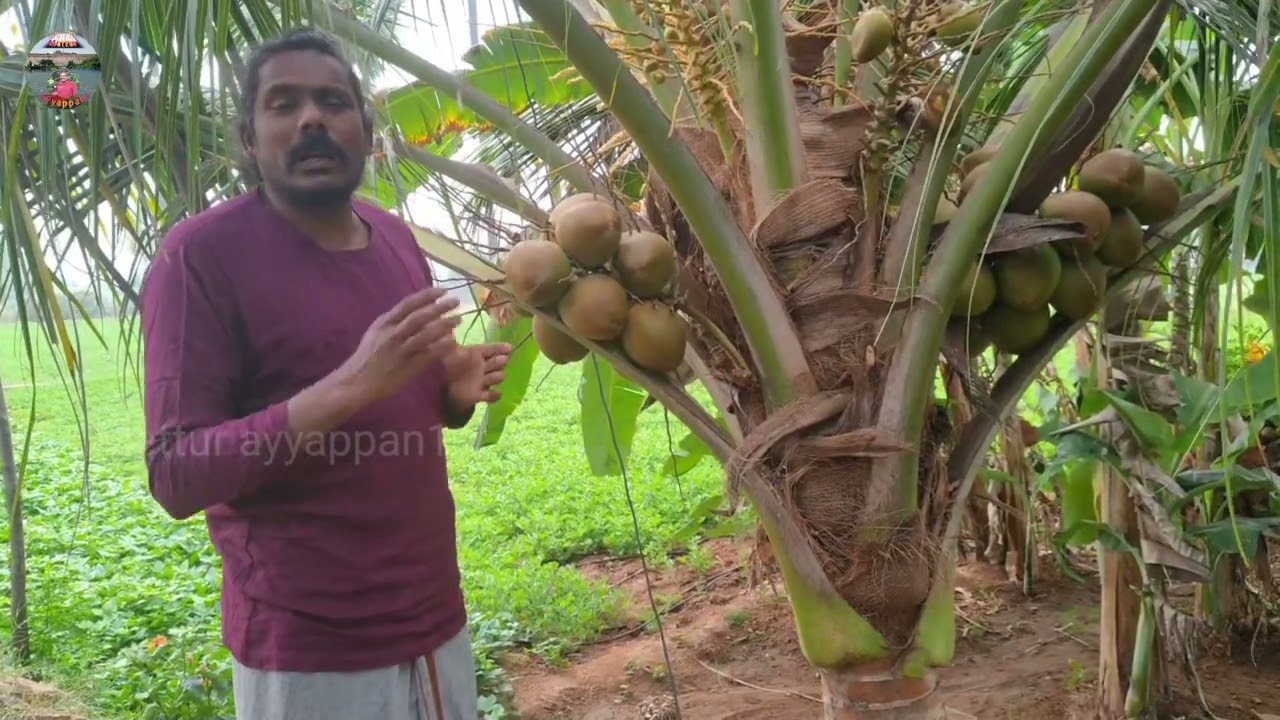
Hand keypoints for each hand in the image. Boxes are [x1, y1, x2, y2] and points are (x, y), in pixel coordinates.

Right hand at [333, 287, 460, 402]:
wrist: (356, 382)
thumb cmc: (368, 357)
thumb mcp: (376, 333)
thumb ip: (394, 322)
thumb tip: (417, 310)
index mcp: (383, 323)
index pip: (407, 304)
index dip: (427, 296)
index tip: (443, 291)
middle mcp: (392, 335)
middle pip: (419, 317)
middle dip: (440, 307)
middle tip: (456, 302)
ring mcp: (400, 351)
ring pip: (426, 334)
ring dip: (444, 325)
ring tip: (458, 319)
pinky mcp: (407, 367)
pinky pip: (428, 355)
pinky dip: (442, 347)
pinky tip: (453, 341)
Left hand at [444, 342, 511, 406]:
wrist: (438, 388)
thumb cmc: (445, 367)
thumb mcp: (447, 354)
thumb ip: (451, 347)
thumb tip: (453, 339)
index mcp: (475, 355)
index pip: (491, 349)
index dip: (500, 348)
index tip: (509, 348)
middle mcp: (482, 367)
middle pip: (499, 362)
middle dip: (500, 361)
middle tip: (501, 360)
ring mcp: (482, 381)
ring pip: (498, 377)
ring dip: (497, 377)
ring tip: (491, 377)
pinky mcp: (478, 395)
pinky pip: (493, 395)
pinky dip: (495, 395)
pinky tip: (496, 393)